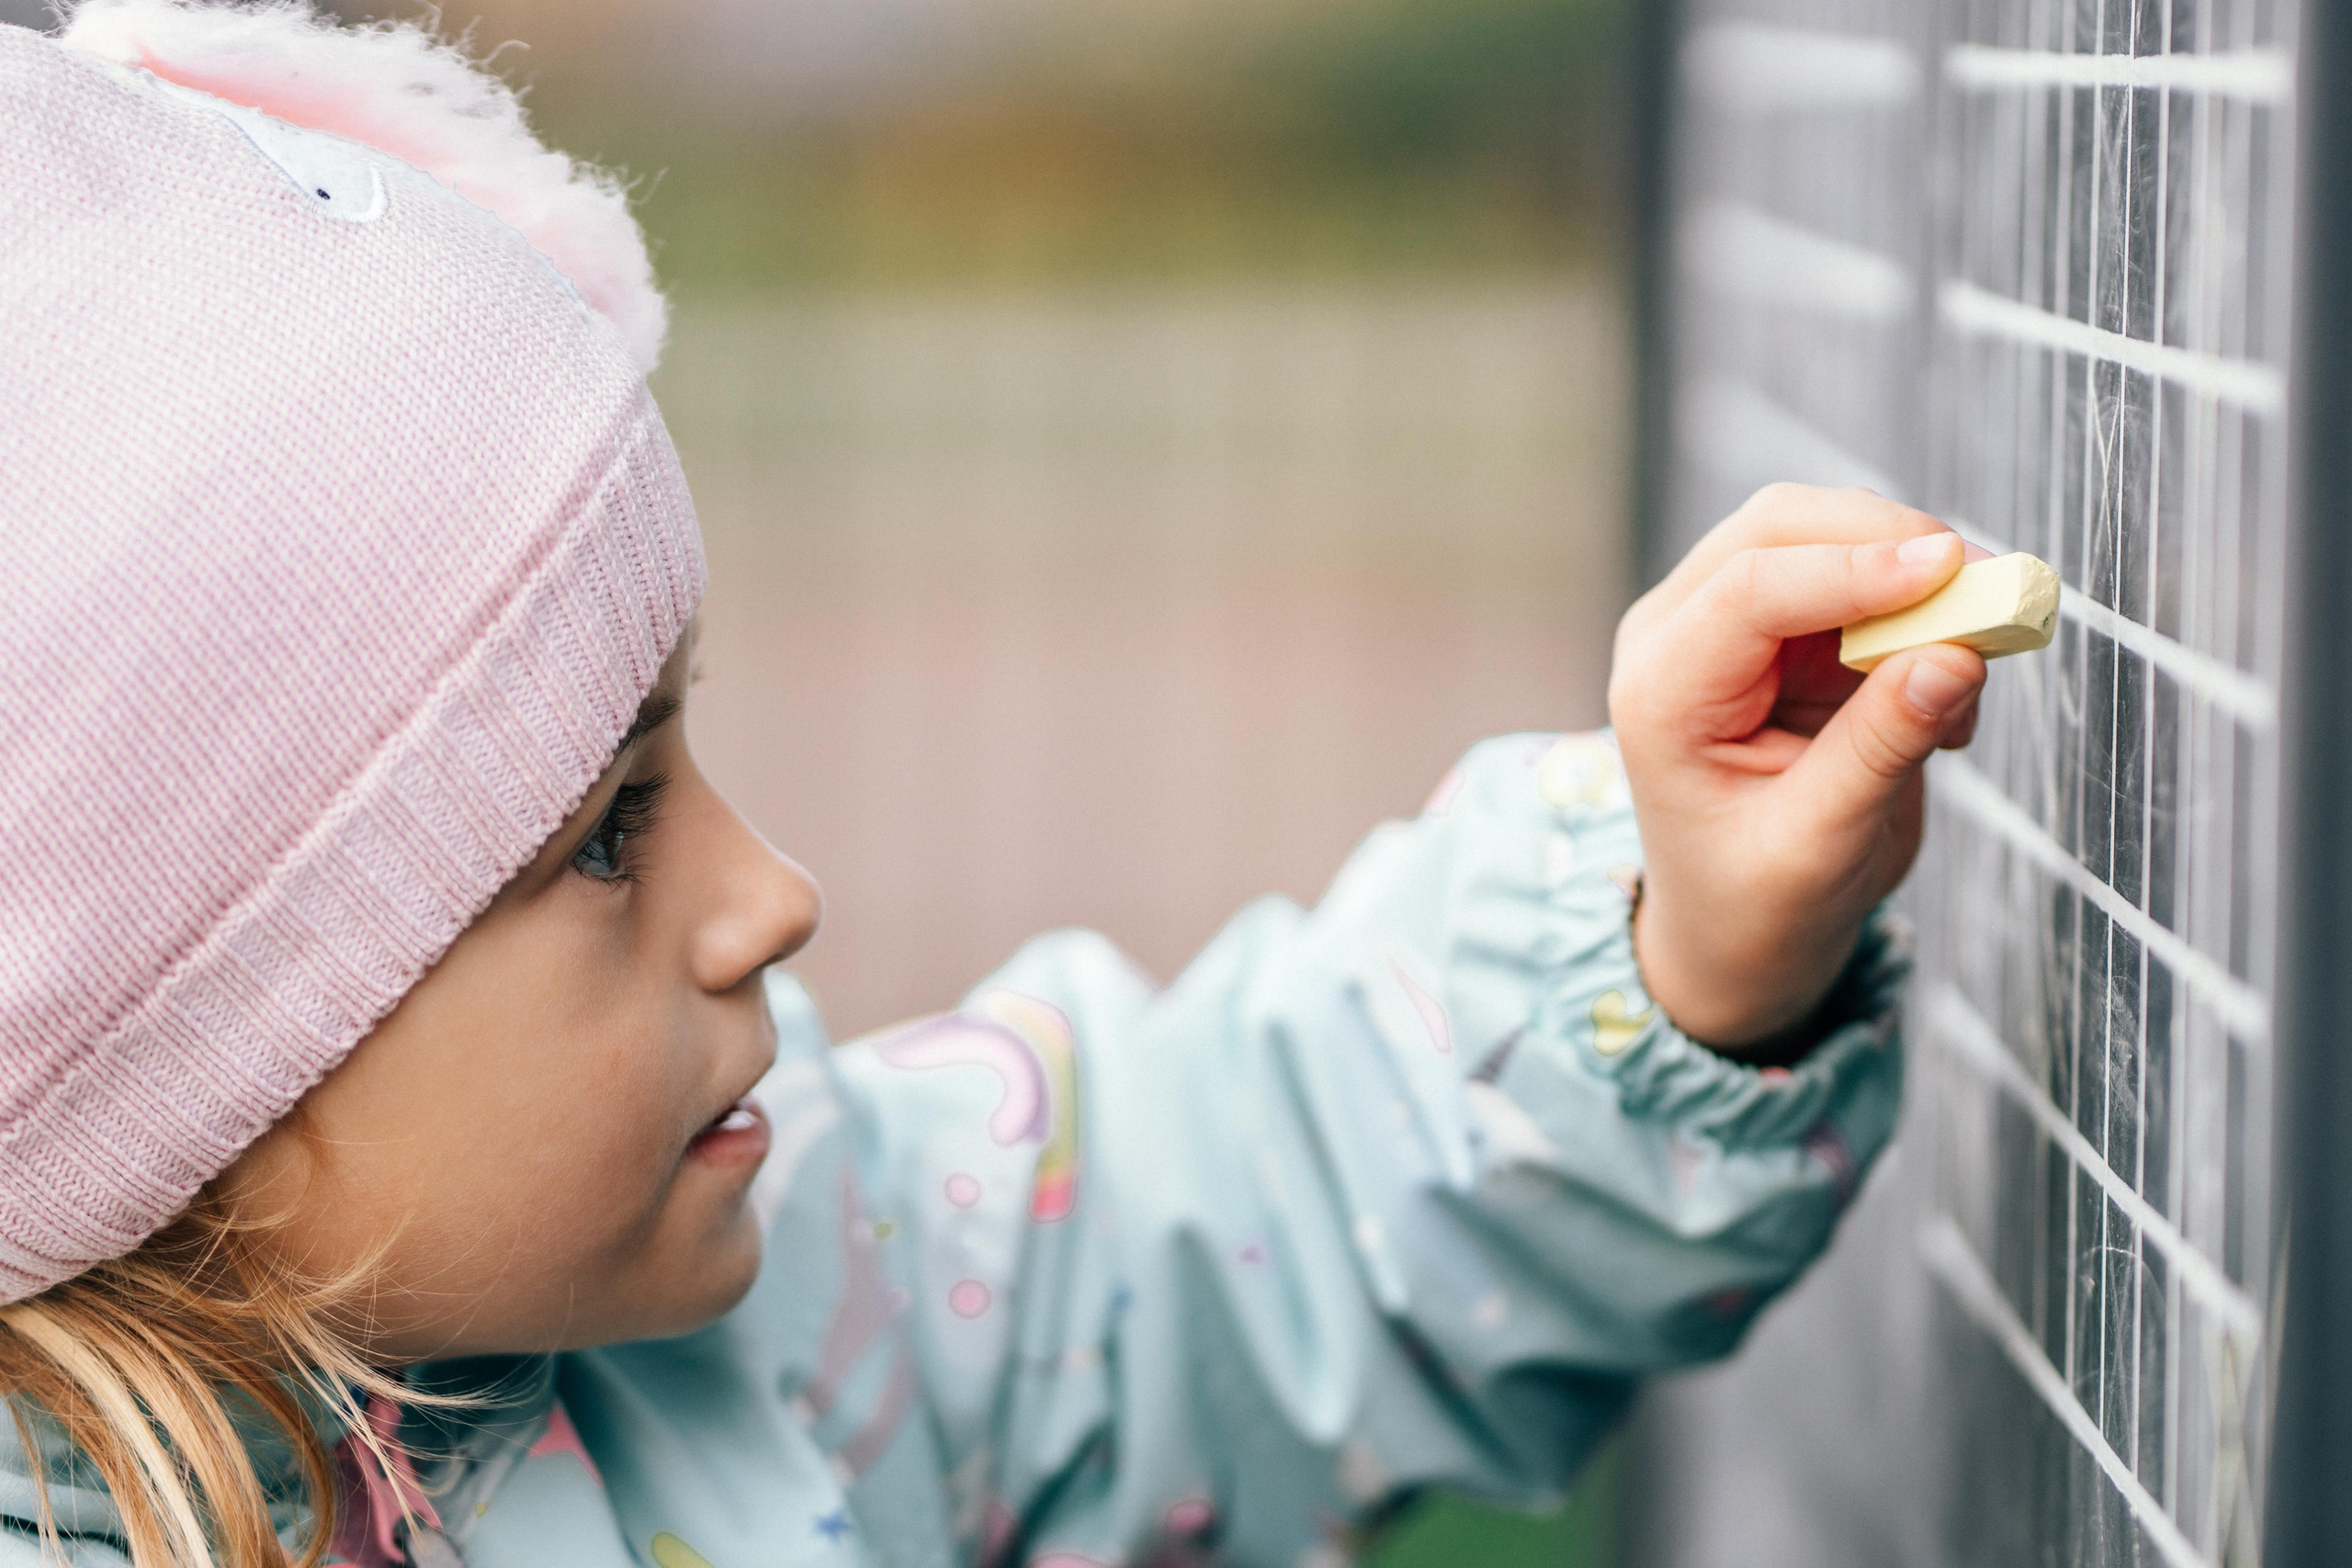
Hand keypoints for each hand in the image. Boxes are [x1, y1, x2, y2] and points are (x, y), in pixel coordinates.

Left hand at [1607, 485, 1987, 1050]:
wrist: (1735, 934)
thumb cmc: (1756, 903)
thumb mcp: (1818, 844)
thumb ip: (1881, 747)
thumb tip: (1956, 654)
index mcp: (1660, 692)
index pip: (1749, 589)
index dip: (1855, 568)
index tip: (1950, 569)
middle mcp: (1677, 636)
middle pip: (1782, 527)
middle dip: (1889, 541)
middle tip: (1991, 588)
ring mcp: (1726, 622)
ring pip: (1826, 535)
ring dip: (1912, 577)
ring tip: (1966, 665)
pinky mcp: (1784, 630)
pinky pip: (1863, 581)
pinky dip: (1919, 615)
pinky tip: (1940, 703)